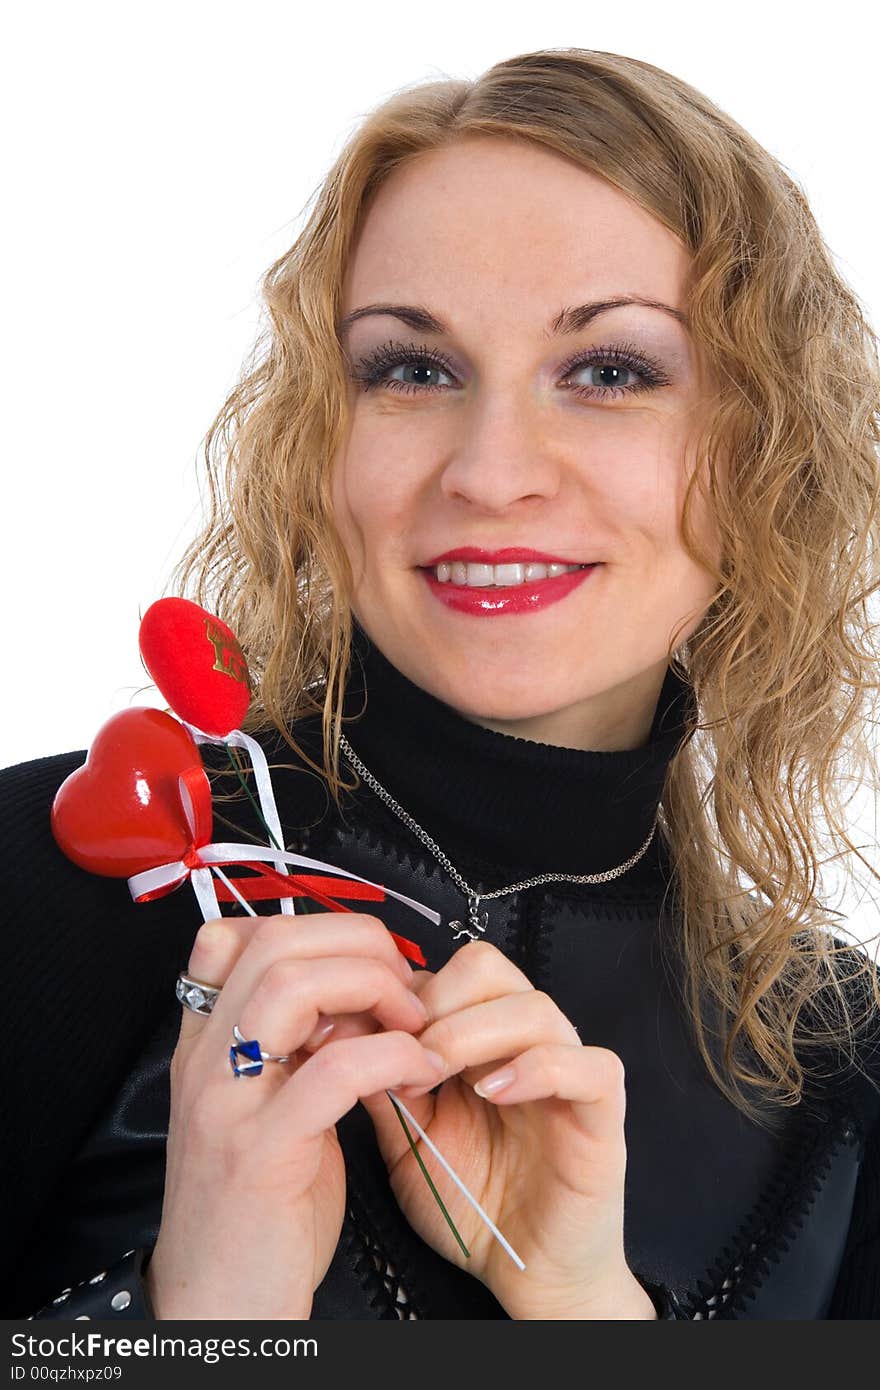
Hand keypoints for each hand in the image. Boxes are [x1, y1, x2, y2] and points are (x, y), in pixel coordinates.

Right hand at [145, 913, 444, 1319]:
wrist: (222, 1308)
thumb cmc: (259, 1209)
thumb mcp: (268, 1108)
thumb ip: (296, 1047)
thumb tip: (360, 992)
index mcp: (204, 1045)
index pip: (235, 935)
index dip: (314, 930)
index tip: (368, 962)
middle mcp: (204, 1061)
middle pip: (275, 943)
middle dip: (358, 944)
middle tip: (407, 983)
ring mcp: (225, 1104)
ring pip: (294, 986)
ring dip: (374, 988)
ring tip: (415, 1024)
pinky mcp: (261, 1154)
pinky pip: (333, 1070)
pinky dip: (390, 1055)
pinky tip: (418, 1071)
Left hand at [360, 940, 655, 1319]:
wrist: (527, 1274)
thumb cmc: (471, 1204)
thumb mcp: (408, 1139)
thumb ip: (386, 1085)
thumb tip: (345, 1032)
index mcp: (483, 1039)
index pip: (448, 971)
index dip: (404, 994)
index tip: (370, 1035)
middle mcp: (527, 1041)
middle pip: (488, 967)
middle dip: (437, 1003)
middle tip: (407, 1054)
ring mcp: (570, 1071)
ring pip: (535, 1007)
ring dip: (474, 1033)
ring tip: (440, 1077)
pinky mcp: (603, 1111)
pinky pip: (591, 1065)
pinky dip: (540, 1069)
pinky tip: (495, 1093)